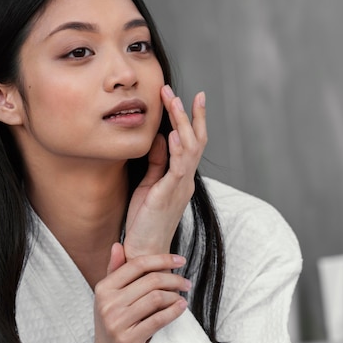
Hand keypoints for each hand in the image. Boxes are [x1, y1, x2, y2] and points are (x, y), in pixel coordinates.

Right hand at [79, 243, 190, 342]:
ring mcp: (117, 322)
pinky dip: (174, 311)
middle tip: (186, 282)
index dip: (162, 259)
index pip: (137, 264)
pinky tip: (181, 307)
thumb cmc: (112, 325)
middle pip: (150, 280)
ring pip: (157, 298)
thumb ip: (114, 271)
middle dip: (174, 279)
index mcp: (104, 288)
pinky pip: (159, 319)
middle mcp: (108, 303)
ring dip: (175, 295)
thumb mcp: (108, 298)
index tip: (180, 260)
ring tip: (182, 296)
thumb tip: (118, 245)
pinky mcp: (129, 339)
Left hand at [123, 85, 206, 258]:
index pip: (192, 142)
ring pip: (190, 149)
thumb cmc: (146, 220)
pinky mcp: (169, 195)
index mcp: (182, 176)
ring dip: (182, 123)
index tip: (191, 96)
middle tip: (182, 91)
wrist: (145, 251)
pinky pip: (178, 168)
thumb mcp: (150, 185)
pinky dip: (178, 149)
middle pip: (196, 140)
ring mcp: (180, 186)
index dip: (193, 119)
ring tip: (174, 102)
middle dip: (189, 114)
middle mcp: (186, 179)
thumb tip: (162, 137)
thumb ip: (158, 162)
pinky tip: (175, 133)